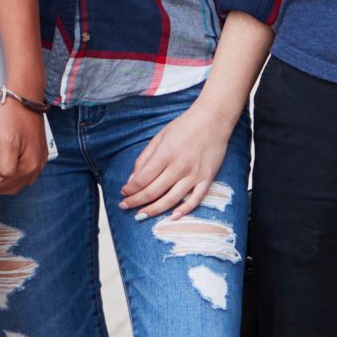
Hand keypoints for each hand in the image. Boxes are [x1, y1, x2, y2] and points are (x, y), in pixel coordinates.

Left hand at [0, 95, 48, 195]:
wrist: (25, 97)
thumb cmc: (14, 115)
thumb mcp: (7, 141)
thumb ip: (5, 167)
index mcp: (29, 166)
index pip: (0, 184)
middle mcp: (35, 167)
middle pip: (7, 187)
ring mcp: (37, 161)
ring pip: (14, 183)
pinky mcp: (35, 154)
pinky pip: (20, 174)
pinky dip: (6, 177)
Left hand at [120, 102, 233, 220]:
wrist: (213, 118)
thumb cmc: (184, 126)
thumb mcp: (160, 137)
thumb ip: (145, 158)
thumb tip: (132, 179)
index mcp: (165, 154)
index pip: (142, 179)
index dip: (130, 190)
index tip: (123, 193)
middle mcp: (179, 166)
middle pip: (153, 192)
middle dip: (136, 202)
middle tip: (125, 207)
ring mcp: (194, 174)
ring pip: (171, 200)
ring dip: (154, 210)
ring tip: (141, 216)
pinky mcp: (207, 178)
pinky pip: (195, 199)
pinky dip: (184, 210)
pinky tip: (172, 217)